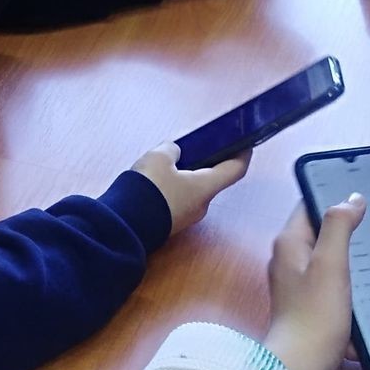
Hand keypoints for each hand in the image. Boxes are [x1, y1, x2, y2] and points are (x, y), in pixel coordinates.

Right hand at [131, 141, 249, 236]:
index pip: (235, 170)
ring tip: (165, 161)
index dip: (243, 154)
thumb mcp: (158, 157)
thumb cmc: (147, 190)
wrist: (124, 226)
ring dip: (184, 175)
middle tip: (192, 146)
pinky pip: (177, 200)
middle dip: (203, 162)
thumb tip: (175, 152)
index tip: (245, 143)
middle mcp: (201, 206)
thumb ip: (171, 149)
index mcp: (205, 188)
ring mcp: (185, 217)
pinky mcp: (170, 223)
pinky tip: (154, 179)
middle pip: (210, 180)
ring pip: (191, 190)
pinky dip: (171, 188)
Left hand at [263, 196, 367, 369]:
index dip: (333, 192)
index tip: (363, 189)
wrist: (303, 368)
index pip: (309, 203)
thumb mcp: (330, 263)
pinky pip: (332, 281)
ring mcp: (297, 284)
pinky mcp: (310, 305)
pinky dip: (350, 278)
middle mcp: (288, 259)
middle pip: (320, 230)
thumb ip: (339, 226)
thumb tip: (352, 198)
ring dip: (351, 253)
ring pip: (328, 257)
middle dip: (347, 224)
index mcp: (288, 243)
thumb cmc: (316, 314)